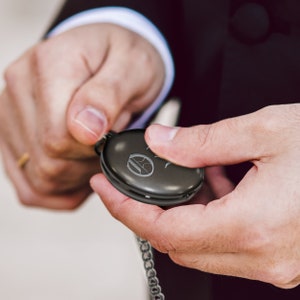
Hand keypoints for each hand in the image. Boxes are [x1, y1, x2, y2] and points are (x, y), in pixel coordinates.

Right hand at [0, 23, 163, 208]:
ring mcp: (10, 112)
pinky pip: (28, 185)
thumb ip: (108, 95)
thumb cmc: (123, 59)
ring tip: (94, 156)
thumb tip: (85, 131)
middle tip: (106, 147)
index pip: (58, 137)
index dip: (92, 151)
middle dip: (86, 165)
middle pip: (47, 162)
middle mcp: (19, 87)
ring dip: (74, 178)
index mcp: (49, 64)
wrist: (109, 54)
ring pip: (38, 177)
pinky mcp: (12, 133)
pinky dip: (58, 190)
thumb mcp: (132, 67)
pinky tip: (79, 175)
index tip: (111, 139)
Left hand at [91, 104, 299, 287]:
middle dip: (150, 213)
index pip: (165, 231)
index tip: (105, 190)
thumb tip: (161, 141)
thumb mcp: (265, 131)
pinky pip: (226, 245)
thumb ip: (202, 140)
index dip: (126, 211)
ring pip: (200, 246)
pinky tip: (219, 188)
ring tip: (190, 176)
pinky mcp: (281, 257)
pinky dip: (210, 218)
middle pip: (177, 244)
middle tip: (140, 182)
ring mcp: (274, 263)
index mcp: (255, 225)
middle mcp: (264, 256)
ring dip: (184, 214)